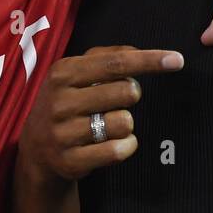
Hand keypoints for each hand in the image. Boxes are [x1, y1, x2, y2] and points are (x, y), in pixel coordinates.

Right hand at [16, 46, 182, 186]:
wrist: (36, 148)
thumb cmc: (66, 101)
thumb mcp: (75, 72)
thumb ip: (107, 56)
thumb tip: (138, 51)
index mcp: (63, 72)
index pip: (116, 62)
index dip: (149, 60)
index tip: (177, 60)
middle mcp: (60, 101)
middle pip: (126, 92)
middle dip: (131, 95)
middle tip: (114, 102)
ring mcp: (63, 133)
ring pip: (125, 122)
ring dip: (126, 124)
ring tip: (108, 125)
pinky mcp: (71, 160)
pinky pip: (118, 150)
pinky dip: (126, 146)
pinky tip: (113, 144)